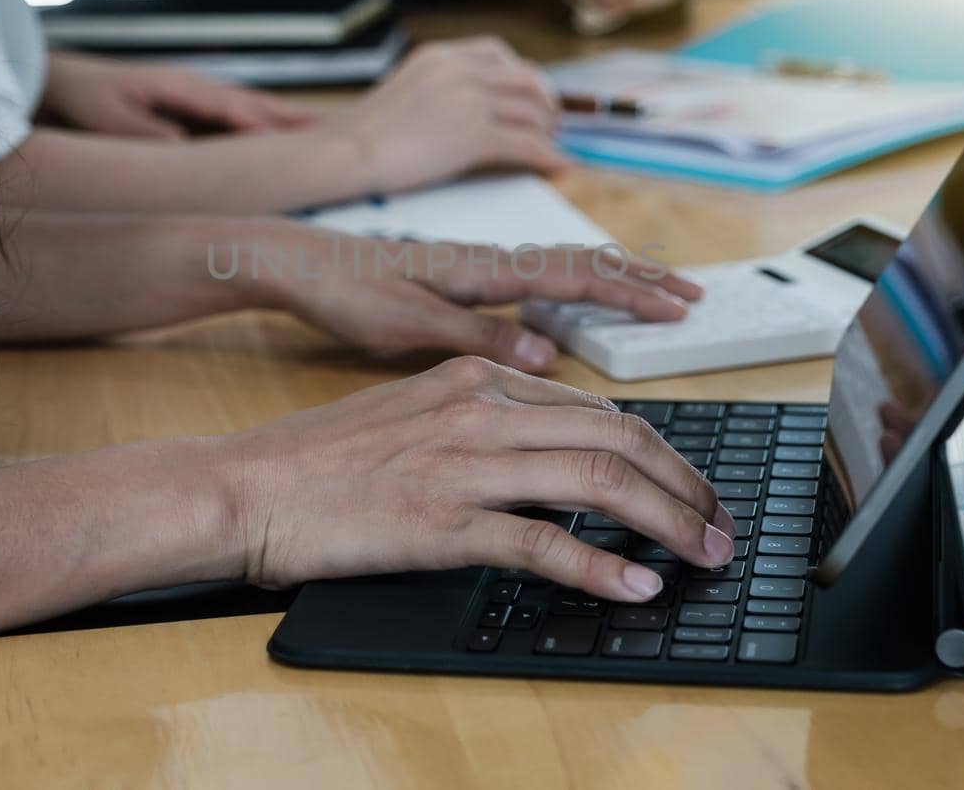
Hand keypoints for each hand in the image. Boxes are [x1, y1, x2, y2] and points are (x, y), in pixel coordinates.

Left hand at [42, 51, 316, 139]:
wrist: (64, 81)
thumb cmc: (86, 100)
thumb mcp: (110, 119)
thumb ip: (147, 135)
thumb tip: (184, 151)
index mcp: (184, 89)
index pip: (236, 111)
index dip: (267, 128)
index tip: (299, 146)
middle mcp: (199, 89)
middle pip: (257, 105)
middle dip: (295, 120)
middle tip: (339, 133)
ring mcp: (198, 97)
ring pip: (252, 110)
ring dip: (287, 122)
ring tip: (323, 133)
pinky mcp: (193, 109)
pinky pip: (237, 119)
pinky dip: (264, 126)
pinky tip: (279, 137)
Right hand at [222, 356, 735, 597]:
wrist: (244, 485)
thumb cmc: (317, 459)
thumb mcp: (409, 413)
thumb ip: (479, 421)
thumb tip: (545, 454)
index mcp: (474, 378)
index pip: (594, 409)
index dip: (658, 451)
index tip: (689, 487)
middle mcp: (478, 409)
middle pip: (615, 438)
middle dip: (683, 485)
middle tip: (719, 525)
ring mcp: (463, 464)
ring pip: (596, 480)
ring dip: (665, 521)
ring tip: (703, 555)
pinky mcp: (441, 521)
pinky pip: (543, 541)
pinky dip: (600, 565)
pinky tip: (635, 584)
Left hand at [253, 223, 701, 372]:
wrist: (292, 261)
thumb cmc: (342, 291)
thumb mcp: (406, 325)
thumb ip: (478, 340)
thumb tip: (548, 357)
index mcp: (483, 270)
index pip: (576, 276)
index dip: (632, 293)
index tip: (679, 307)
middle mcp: (489, 262)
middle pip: (583, 262)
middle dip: (641, 278)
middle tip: (693, 296)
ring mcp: (477, 266)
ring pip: (563, 265)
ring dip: (614, 277)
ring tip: (654, 292)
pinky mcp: (462, 278)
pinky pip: (537, 275)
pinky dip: (576, 284)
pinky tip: (576, 304)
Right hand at [329, 37, 569, 193]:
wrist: (346, 151)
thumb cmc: (364, 133)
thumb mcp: (405, 90)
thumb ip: (438, 88)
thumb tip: (471, 108)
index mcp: (439, 54)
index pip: (498, 52)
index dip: (524, 74)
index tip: (532, 93)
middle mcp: (457, 69)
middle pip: (524, 78)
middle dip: (545, 100)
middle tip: (551, 122)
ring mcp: (467, 99)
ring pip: (530, 110)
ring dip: (548, 130)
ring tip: (552, 146)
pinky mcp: (472, 134)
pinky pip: (525, 144)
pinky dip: (548, 157)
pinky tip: (560, 167)